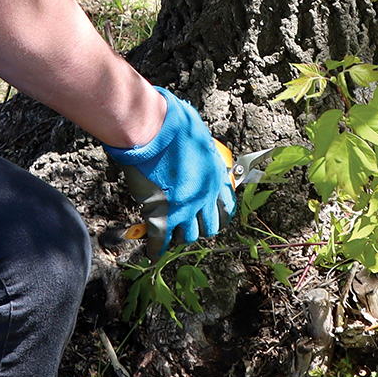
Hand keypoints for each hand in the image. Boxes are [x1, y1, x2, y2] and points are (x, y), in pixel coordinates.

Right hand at [102, 88, 236, 251]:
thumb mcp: (199, 136)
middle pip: (207, 229)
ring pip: (186, 237)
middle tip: (185, 226)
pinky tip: (152, 252)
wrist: (152, 129)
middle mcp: (204, 197)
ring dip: (178, 237)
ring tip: (169, 235)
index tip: (207, 218)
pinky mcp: (161, 214)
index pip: (225, 211)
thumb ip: (201, 152)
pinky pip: (160, 241)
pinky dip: (155, 248)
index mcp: (216, 178)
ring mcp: (183, 209)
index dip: (216, 217)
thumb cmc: (174, 124)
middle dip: (197, 229)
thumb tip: (197, 151)